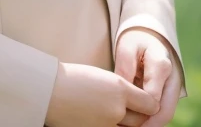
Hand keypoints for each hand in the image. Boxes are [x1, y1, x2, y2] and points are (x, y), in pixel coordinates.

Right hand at [45, 60, 160, 126]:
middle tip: (139, 111)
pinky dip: (112, 125)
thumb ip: (122, 91)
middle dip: (140, 116)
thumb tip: (138, 103)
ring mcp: (106, 125)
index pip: (150, 104)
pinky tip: (106, 119)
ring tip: (116, 113)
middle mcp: (116, 109)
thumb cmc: (74, 79)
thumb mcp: (103, 77)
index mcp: (119, 89)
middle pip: (140, 120)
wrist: (49, 90)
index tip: (149, 104)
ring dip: (126, 123)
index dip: (150, 104)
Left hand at [114, 29, 182, 126]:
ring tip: (129, 126)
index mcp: (161, 66)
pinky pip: (163, 112)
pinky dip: (151, 120)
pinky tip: (134, 122)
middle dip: (147, 125)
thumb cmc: (136, 42)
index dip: (138, 109)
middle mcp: (172, 80)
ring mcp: (174, 89)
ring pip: (165, 115)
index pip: (153, 97)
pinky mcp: (171, 95)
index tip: (121, 115)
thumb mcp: (127, 47)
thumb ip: (126, 67)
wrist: (150, 38)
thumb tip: (124, 92)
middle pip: (165, 112)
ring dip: (149, 124)